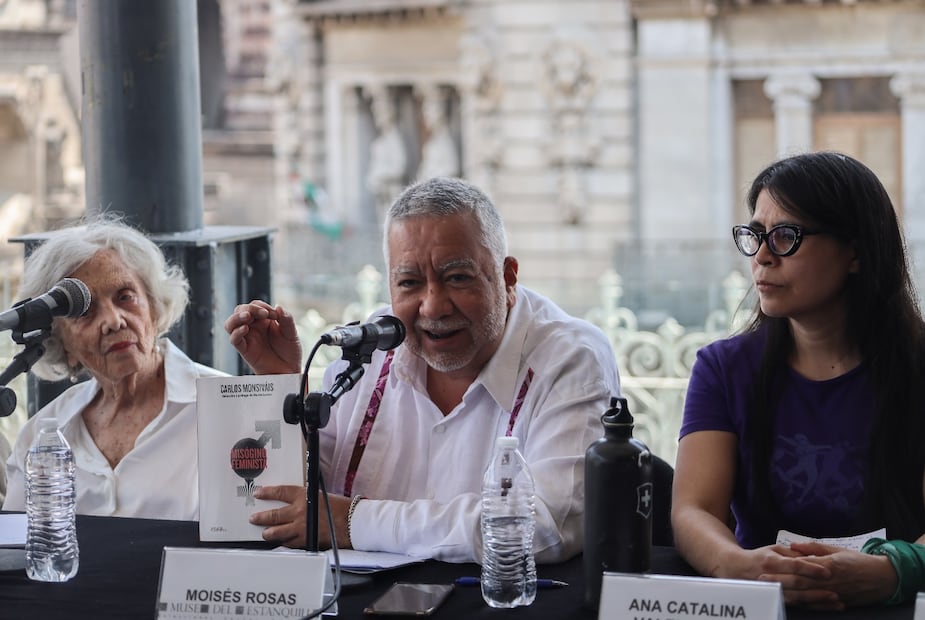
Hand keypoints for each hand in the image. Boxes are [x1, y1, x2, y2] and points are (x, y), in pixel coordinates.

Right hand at [224, 301, 301, 374]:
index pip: (255, 305)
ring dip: (237, 317)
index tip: (275, 315)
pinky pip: (234, 339)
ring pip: (231, 323)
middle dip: (250, 308)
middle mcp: (253, 327)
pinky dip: (237, 332)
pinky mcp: (244, 349)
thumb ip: (287, 319)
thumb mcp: (292, 333)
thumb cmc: (289, 352)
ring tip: (248, 316)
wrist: (288, 370)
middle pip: (240, 310)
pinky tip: (245, 328)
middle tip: (263, 313)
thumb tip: (278, 307)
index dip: (262, 306)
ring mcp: (247, 338)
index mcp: (263, 320)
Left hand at [249, 485, 351, 549]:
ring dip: (268, 533)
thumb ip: (306, 498)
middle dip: (261, 517)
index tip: (259, 493)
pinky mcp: (305, 540)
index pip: (280, 492)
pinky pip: (289, 543)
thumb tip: (295, 501)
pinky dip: (283, 543)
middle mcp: (299, 511)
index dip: (267, 493)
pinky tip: (280, 543)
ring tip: (264, 534)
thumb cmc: (340, 507)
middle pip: (274, 515)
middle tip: (254, 518)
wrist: (351, 522)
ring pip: (278, 532)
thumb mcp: (320, 495)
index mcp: (304, 496)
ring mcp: (301, 527)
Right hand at [718, 544, 840, 609]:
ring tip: (836, 602)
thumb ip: (792, 553)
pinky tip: (824, 607)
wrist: (736, 569)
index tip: (827, 571)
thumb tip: (813, 555)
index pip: (794, 565)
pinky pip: (795, 605)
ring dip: (818, 601)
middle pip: (797, 585)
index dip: (811, 569)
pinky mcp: (774, 599)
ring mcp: (771, 591)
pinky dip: (811, 606)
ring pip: (797, 598)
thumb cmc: (759, 557)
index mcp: (771, 561)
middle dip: (817, 589)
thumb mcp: (773, 549)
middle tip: (836, 592)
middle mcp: (771, 577)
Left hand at [770, 541, 897, 607]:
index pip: (800, 566)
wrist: (883, 577)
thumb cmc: (858, 561)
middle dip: (779, 582)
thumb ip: (813, 548)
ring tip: (772, 592)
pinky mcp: (838, 602)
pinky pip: (818, 605)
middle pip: (799, 582)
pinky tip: (791, 603)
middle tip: (762, 580)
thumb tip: (793, 546)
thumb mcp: (836, 549)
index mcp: (827, 564)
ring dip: (787, 594)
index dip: (782, 567)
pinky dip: (804, 605)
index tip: (766, 566)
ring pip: (806, 595)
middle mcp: (828, 580)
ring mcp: (833, 593)